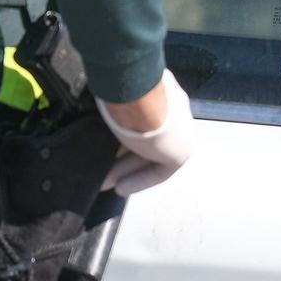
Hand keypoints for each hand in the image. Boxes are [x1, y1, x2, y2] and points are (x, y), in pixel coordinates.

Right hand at [97, 70, 195, 195]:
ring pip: (151, 154)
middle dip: (122, 159)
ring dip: (126, 171)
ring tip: (104, 183)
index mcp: (162, 92)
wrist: (141, 98)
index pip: (146, 117)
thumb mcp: (118, 96)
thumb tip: (99, 109)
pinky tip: (121, 188)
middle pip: (148, 139)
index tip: (106, 147)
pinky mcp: (181, 151)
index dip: (125, 136)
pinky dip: (140, 180)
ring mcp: (181, 130)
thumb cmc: (124, 92)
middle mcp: (173, 109)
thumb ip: (116, 105)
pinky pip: (161, 169)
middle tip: (102, 172)